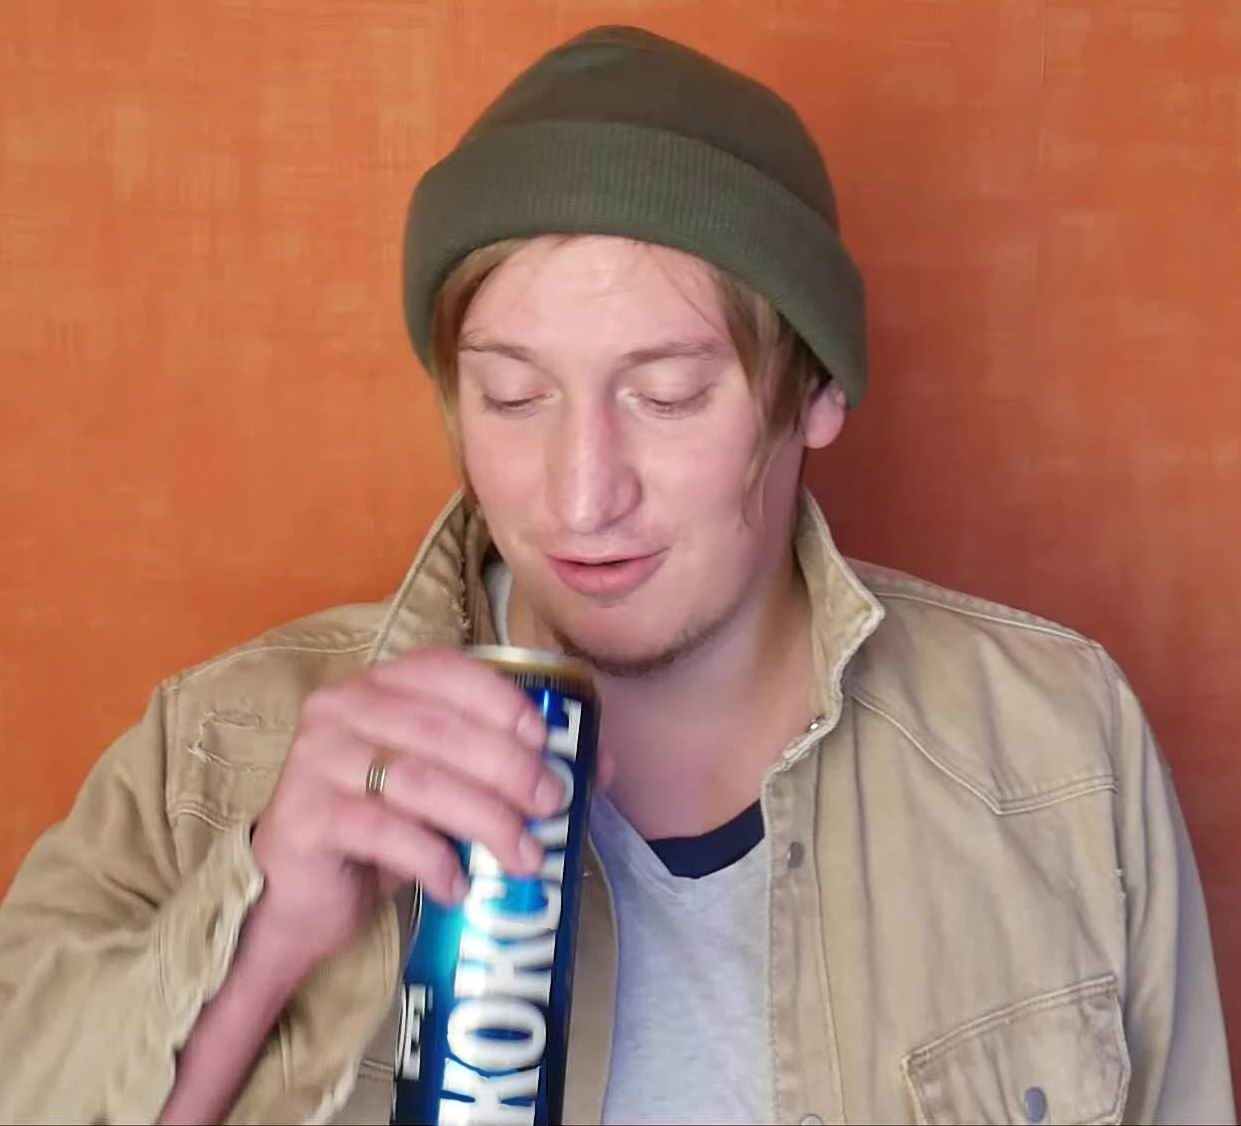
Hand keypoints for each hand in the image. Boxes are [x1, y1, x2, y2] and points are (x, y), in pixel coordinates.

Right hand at [248, 647, 561, 981]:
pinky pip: (384, 832)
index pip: (447, 671)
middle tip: (553, 807)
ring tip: (524, 858)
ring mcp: (318, 759)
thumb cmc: (383, 828)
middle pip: (443, 730)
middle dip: (510, 769)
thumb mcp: (449, 789)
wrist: (298, 894)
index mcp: (380, 684)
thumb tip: (601, 762)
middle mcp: (342, 707)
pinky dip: (434, 860)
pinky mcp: (306, 816)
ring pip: (420, 780)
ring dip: (485, 820)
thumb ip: (510, 768)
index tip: (548, 741)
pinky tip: (461, 886)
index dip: (503, 700)